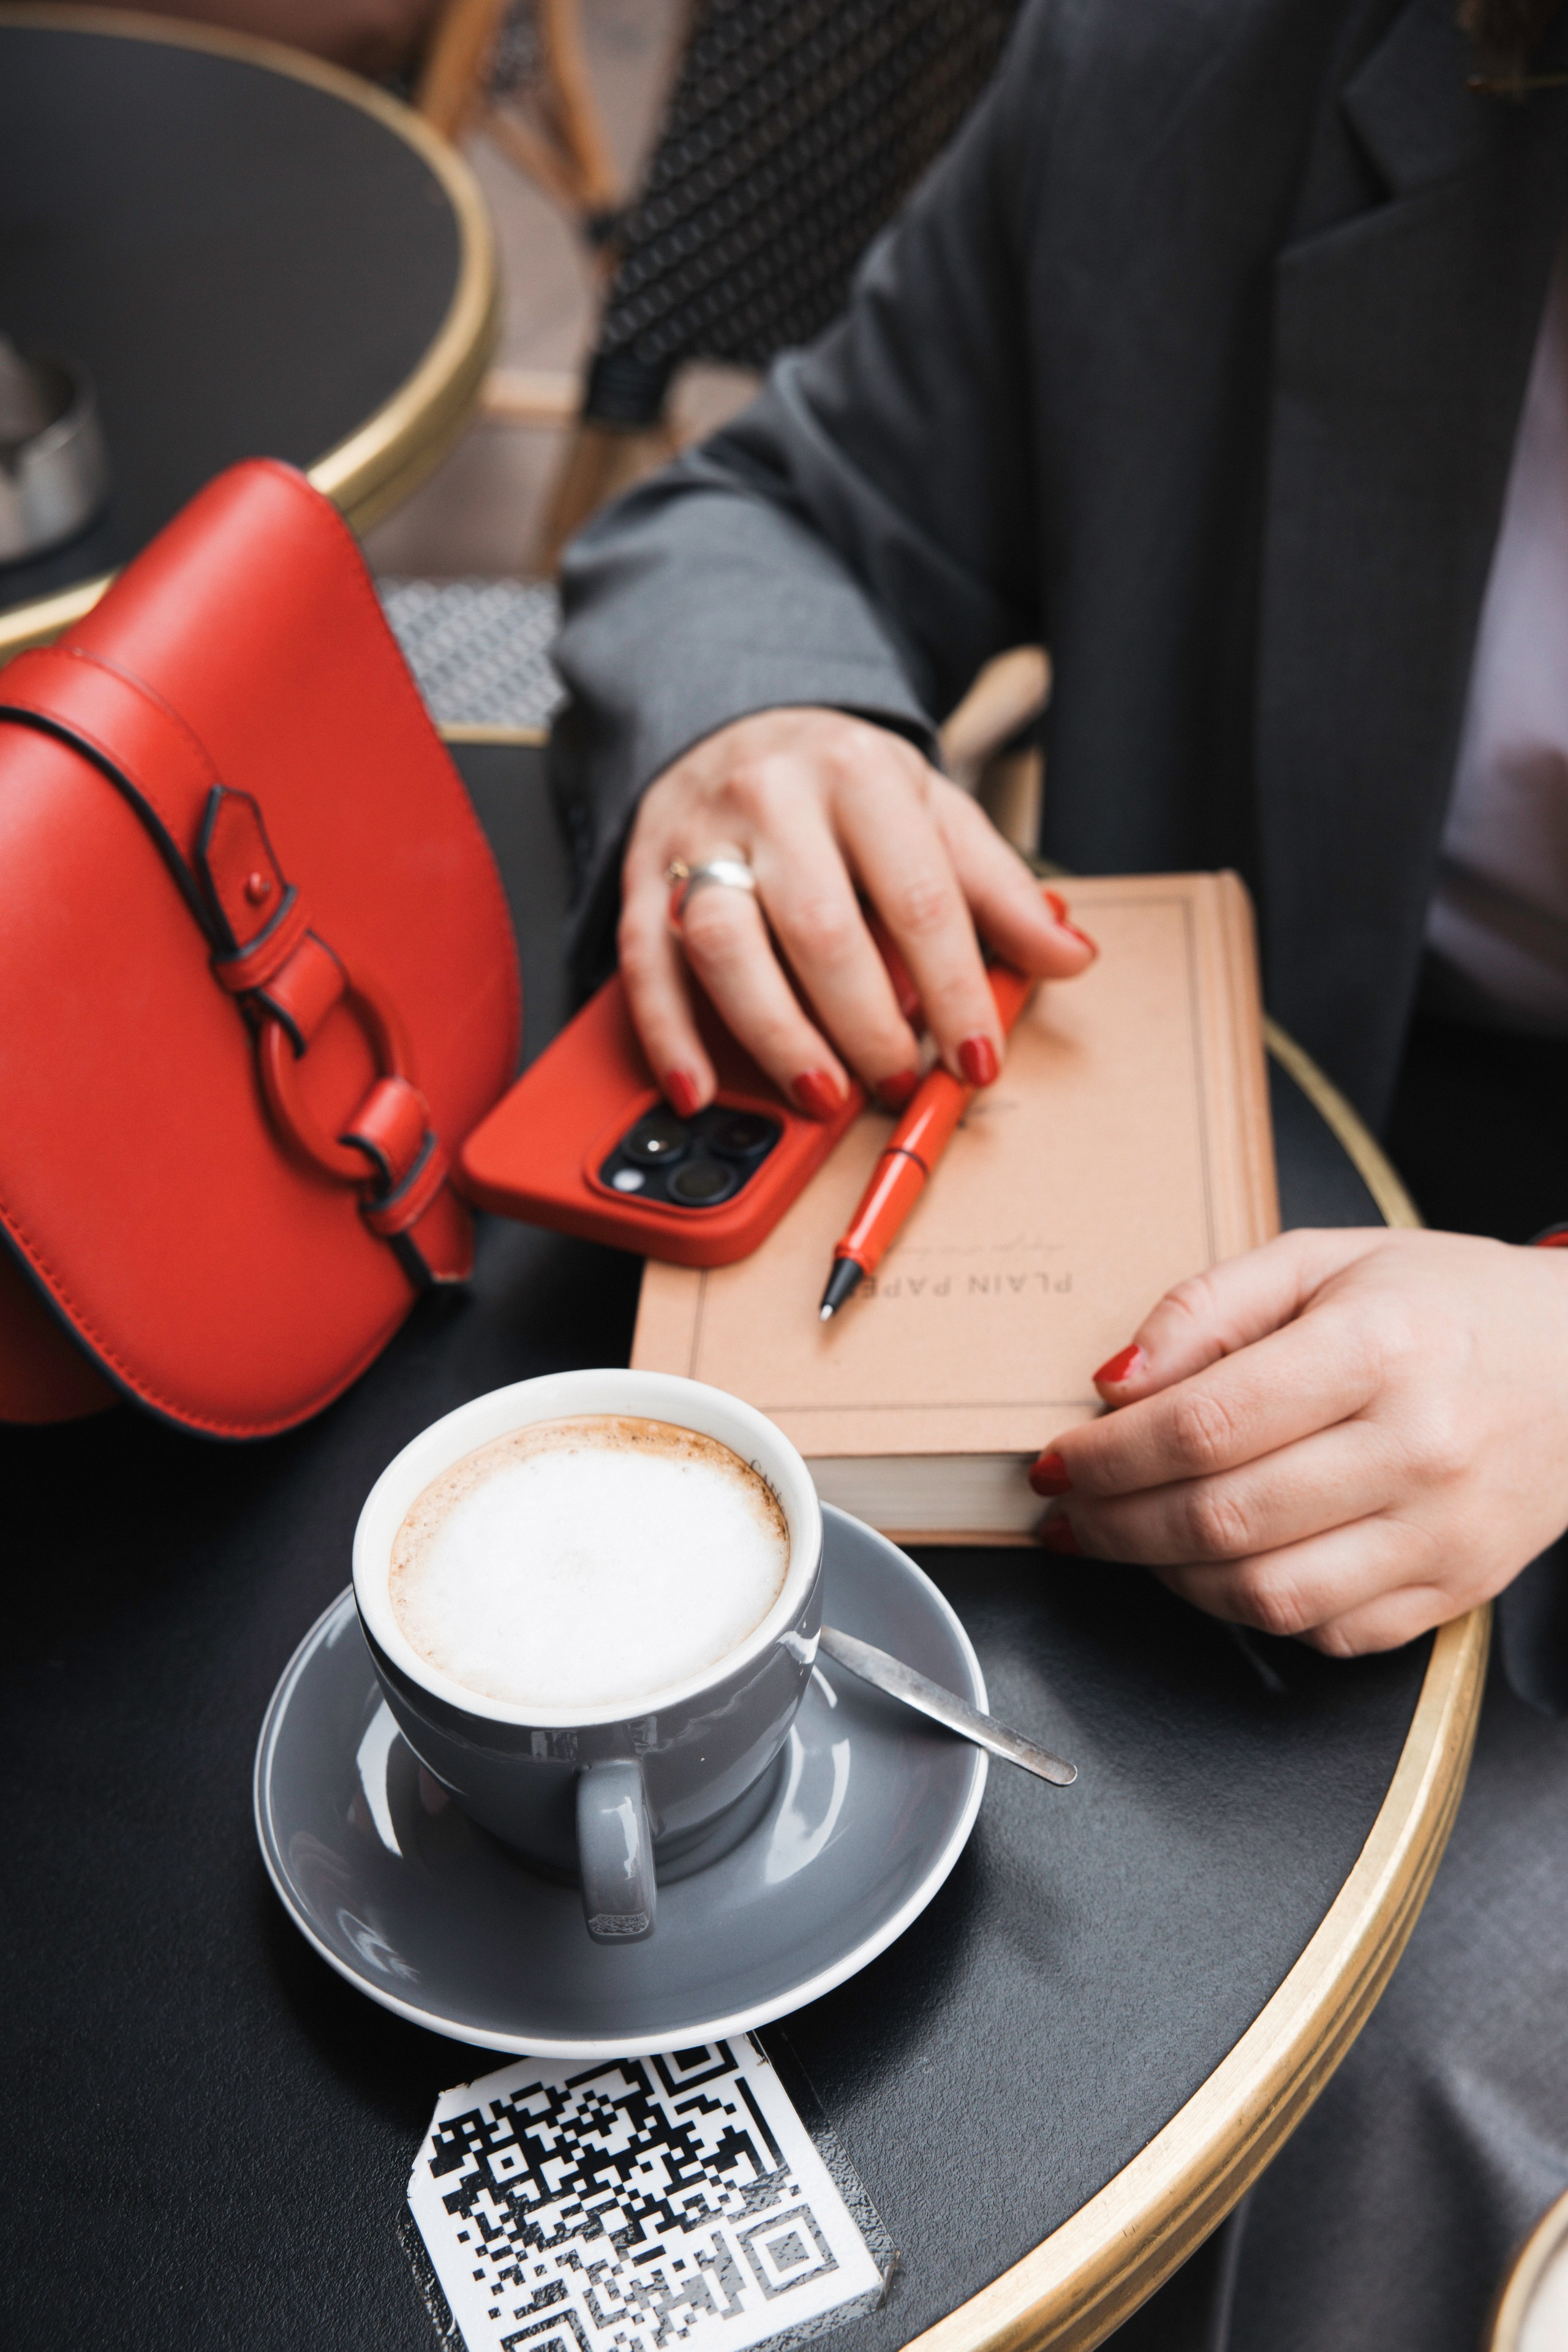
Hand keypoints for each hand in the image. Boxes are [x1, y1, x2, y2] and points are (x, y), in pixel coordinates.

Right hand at [618, 707, 1094, 1116]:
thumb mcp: (933, 814)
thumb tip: (1069, 957)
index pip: (918, 897)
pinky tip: (701, 1088)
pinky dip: (670, 1037)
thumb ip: (999, 890)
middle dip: (867, 1026)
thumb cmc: (843, 787)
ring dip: (778, 1037)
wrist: (739, 722)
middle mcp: (774, 797)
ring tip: (822, 1093)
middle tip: (896, 1081)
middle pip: (822, 930)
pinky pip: (648, 964)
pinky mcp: (643, 875)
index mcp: (860, 774)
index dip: (954, 990)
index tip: (976, 1056)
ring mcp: (699, 835)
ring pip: (728, 947)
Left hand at [1028, 1228, 1567, 1654]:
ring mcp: (1441, 1532)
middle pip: (1220, 1517)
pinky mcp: (1454, 1590)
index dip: (1107, 1455)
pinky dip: (1249, 1609)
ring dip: (1166, 1576)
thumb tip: (1115, 1382)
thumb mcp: (1325, 1260)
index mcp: (1379, 1348)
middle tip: (1068, 1510)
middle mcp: (1417, 1448)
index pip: (1203, 1424)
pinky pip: (1324, 1631)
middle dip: (1113, 1523)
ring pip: (1263, 1593)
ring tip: (1129, 1538)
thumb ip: (1207, 1308)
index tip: (1056, 1458)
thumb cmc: (1447, 1304)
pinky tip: (1218, 1564)